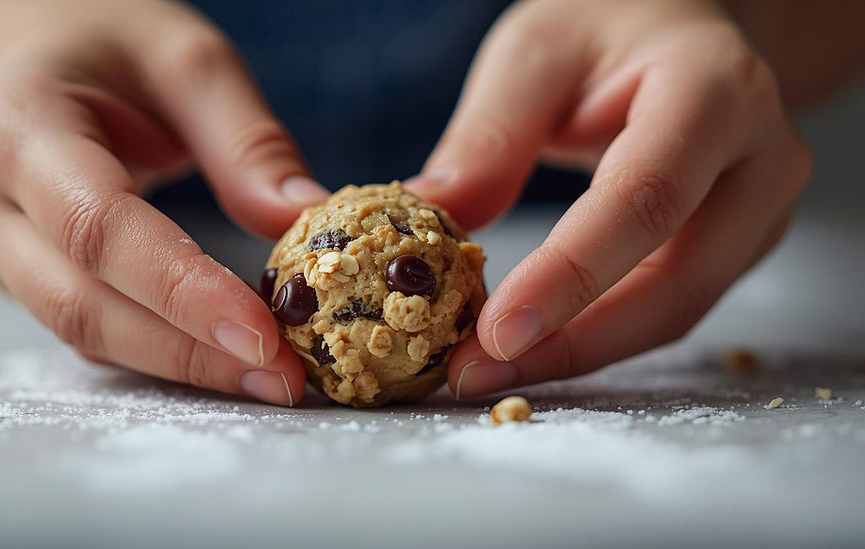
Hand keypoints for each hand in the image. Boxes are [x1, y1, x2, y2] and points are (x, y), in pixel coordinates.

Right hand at [0, 0, 328, 405]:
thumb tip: (303, 216)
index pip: (99, 226)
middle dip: (189, 351)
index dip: (179, 288)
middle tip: (285, 379)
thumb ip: (243, 137)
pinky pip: (92, 329)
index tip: (261, 333)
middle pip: (82, 301)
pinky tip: (225, 362)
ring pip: (83, 331)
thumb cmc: (110, 46)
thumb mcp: (186, 57)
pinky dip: (161, 353)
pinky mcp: (24, 276)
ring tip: (271, 381)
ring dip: (181, 366)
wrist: (34, 55)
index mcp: (21, 125)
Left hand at [406, 0, 811, 397]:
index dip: (572, 275)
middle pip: (674, 281)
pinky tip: (531, 347)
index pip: (646, 199)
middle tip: (474, 373)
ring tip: (486, 370)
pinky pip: (665, 308)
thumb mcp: (536, 52)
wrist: (682, 30)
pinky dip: (595, 336)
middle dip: (569, 341)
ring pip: (673, 311)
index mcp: (714, 92)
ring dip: (577, 353)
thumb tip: (433, 215)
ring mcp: (757, 211)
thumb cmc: (610, 26)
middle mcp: (759, 159)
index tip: (496, 332)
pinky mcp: (735, 246)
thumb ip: (490, 132)